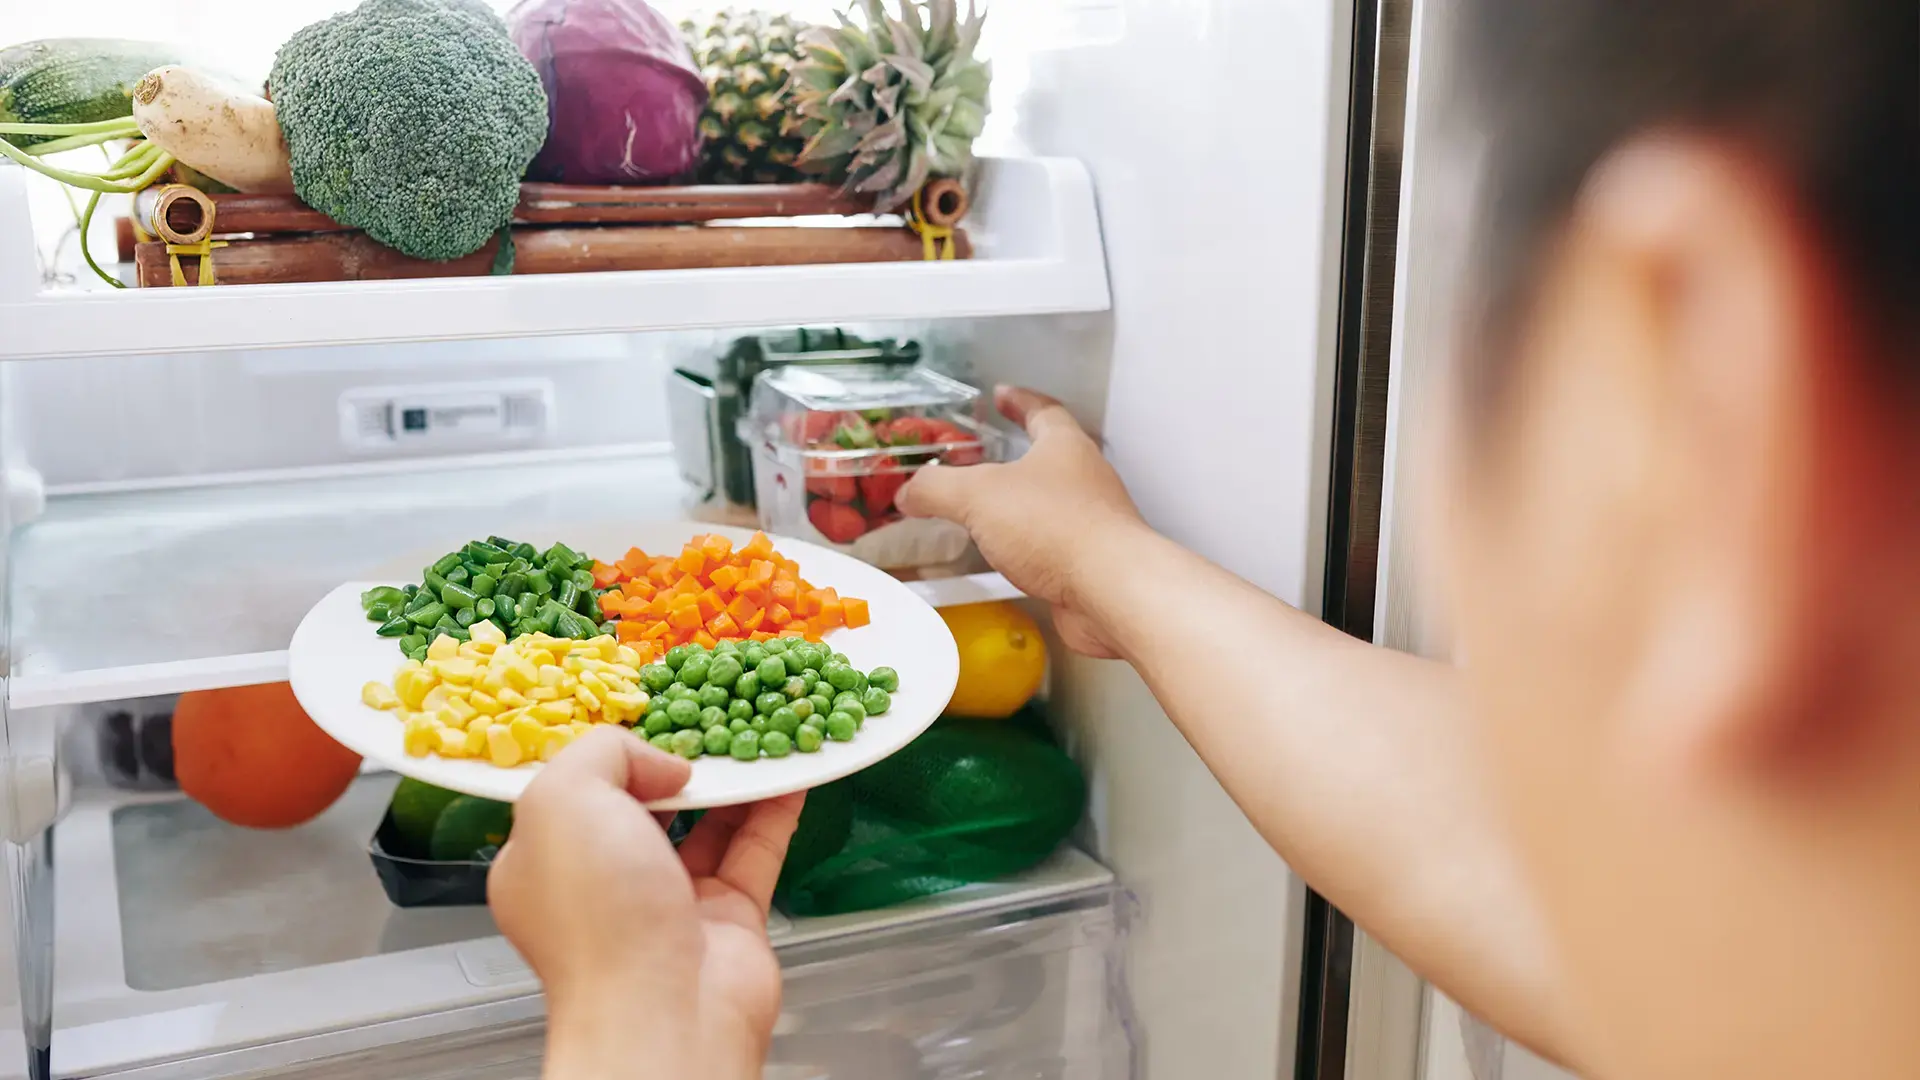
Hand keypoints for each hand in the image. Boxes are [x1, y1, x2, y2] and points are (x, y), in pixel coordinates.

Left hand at [488, 727, 805, 1079]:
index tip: (650, 710)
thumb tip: (666, 765)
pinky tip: (792, 771)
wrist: (661, 1012)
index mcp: (546, 859)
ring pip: (707, 822)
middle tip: (714, 712)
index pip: (576, 789)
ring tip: (760, 727)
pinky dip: (775, 809)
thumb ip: (604, 753)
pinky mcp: (729, 916)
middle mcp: (606, 880)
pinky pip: (755, 849)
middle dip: (679, 759)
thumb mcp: (562, 800)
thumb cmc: (596, 911)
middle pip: (647, 803)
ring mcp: (670, 899)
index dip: (611, 749)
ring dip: (733, 778)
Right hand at [897, 386, 1150, 657]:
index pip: (1043, 410)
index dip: (1020, 401)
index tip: (1003, 394)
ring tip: (989, 512)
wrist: (1110, 590)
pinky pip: (1053, 546)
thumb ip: (938, 489)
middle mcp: (1086, 479)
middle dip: (1019, 456)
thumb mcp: (978, 496)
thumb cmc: (1056, 527)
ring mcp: (1093, 522)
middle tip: (987, 457)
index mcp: (1065, 447)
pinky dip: (1028, 548)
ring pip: (1053, 504)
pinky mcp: (1092, 563)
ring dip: (1022, 505)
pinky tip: (1008, 561)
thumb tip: (910, 492)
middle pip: (1052, 457)